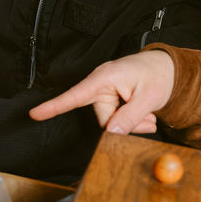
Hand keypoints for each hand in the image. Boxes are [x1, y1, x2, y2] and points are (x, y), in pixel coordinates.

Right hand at [29, 50, 173, 134]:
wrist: (166, 67)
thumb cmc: (157, 75)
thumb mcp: (149, 98)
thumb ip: (129, 117)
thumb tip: (110, 134)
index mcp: (104, 78)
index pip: (75, 95)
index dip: (54, 106)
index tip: (34, 113)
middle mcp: (100, 84)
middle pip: (103, 119)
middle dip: (126, 124)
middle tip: (148, 118)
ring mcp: (105, 92)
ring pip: (111, 122)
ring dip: (131, 123)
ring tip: (148, 113)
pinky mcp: (110, 99)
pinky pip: (116, 119)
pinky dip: (132, 120)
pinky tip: (144, 113)